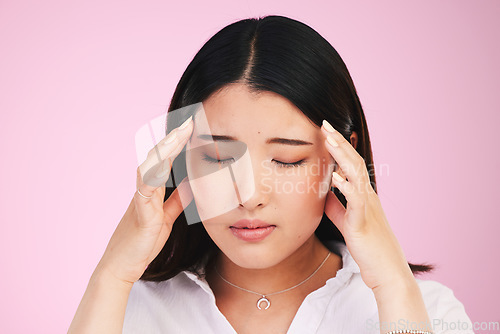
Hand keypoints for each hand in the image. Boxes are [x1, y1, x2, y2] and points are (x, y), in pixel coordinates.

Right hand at [96, 116, 194, 283]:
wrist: (123, 265)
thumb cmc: (143, 241)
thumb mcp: (167, 217)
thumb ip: (177, 200)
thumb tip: (191, 185)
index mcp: (153, 189)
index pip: (167, 160)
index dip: (179, 143)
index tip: (193, 127)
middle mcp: (145, 189)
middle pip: (158, 157)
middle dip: (173, 138)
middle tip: (189, 121)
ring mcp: (141, 199)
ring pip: (150, 167)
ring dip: (164, 150)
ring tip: (178, 135)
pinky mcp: (141, 212)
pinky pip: (146, 189)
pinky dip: (154, 175)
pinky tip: (164, 164)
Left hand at [321, 120, 413, 291]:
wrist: (386, 270)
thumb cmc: (368, 246)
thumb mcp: (346, 221)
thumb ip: (336, 205)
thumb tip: (323, 192)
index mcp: (362, 195)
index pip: (350, 165)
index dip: (339, 147)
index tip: (325, 131)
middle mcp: (367, 196)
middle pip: (354, 163)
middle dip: (339, 142)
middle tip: (325, 124)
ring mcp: (367, 207)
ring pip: (356, 175)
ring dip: (342, 156)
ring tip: (329, 139)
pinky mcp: (363, 222)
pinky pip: (356, 200)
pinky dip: (346, 186)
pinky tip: (335, 176)